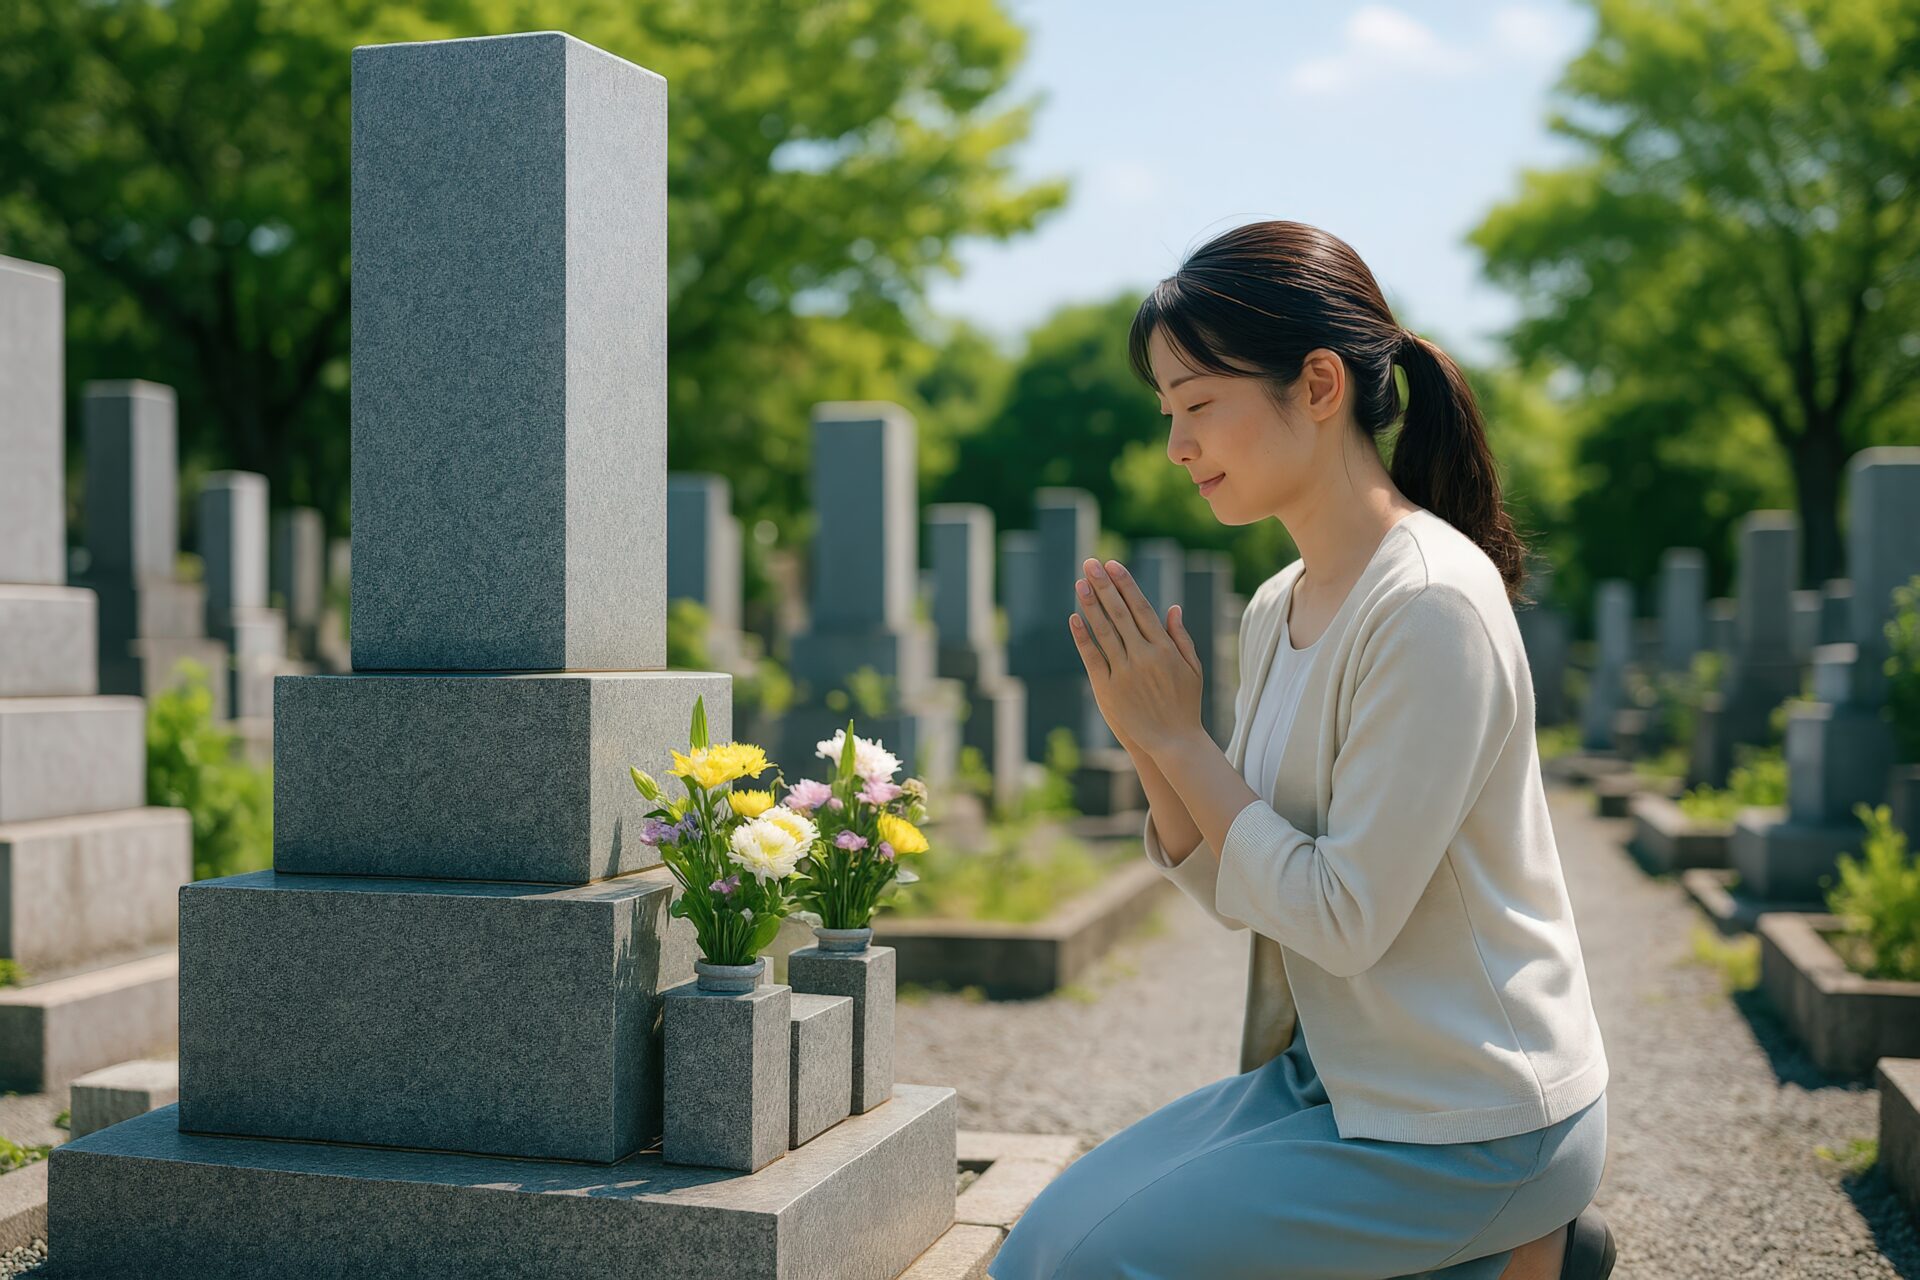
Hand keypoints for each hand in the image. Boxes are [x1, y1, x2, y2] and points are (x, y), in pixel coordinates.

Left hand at [1067, 558, 1205, 749]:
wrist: (1173, 742)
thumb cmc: (1185, 704)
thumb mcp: (1192, 669)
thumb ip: (1181, 637)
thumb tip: (1172, 607)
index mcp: (1165, 648)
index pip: (1141, 607)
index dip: (1125, 585)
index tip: (1113, 565)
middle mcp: (1143, 656)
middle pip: (1119, 613)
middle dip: (1104, 586)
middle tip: (1090, 563)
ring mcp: (1124, 672)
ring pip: (1104, 631)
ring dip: (1090, 605)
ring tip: (1079, 583)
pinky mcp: (1108, 689)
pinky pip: (1092, 657)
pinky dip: (1083, 637)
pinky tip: (1074, 618)